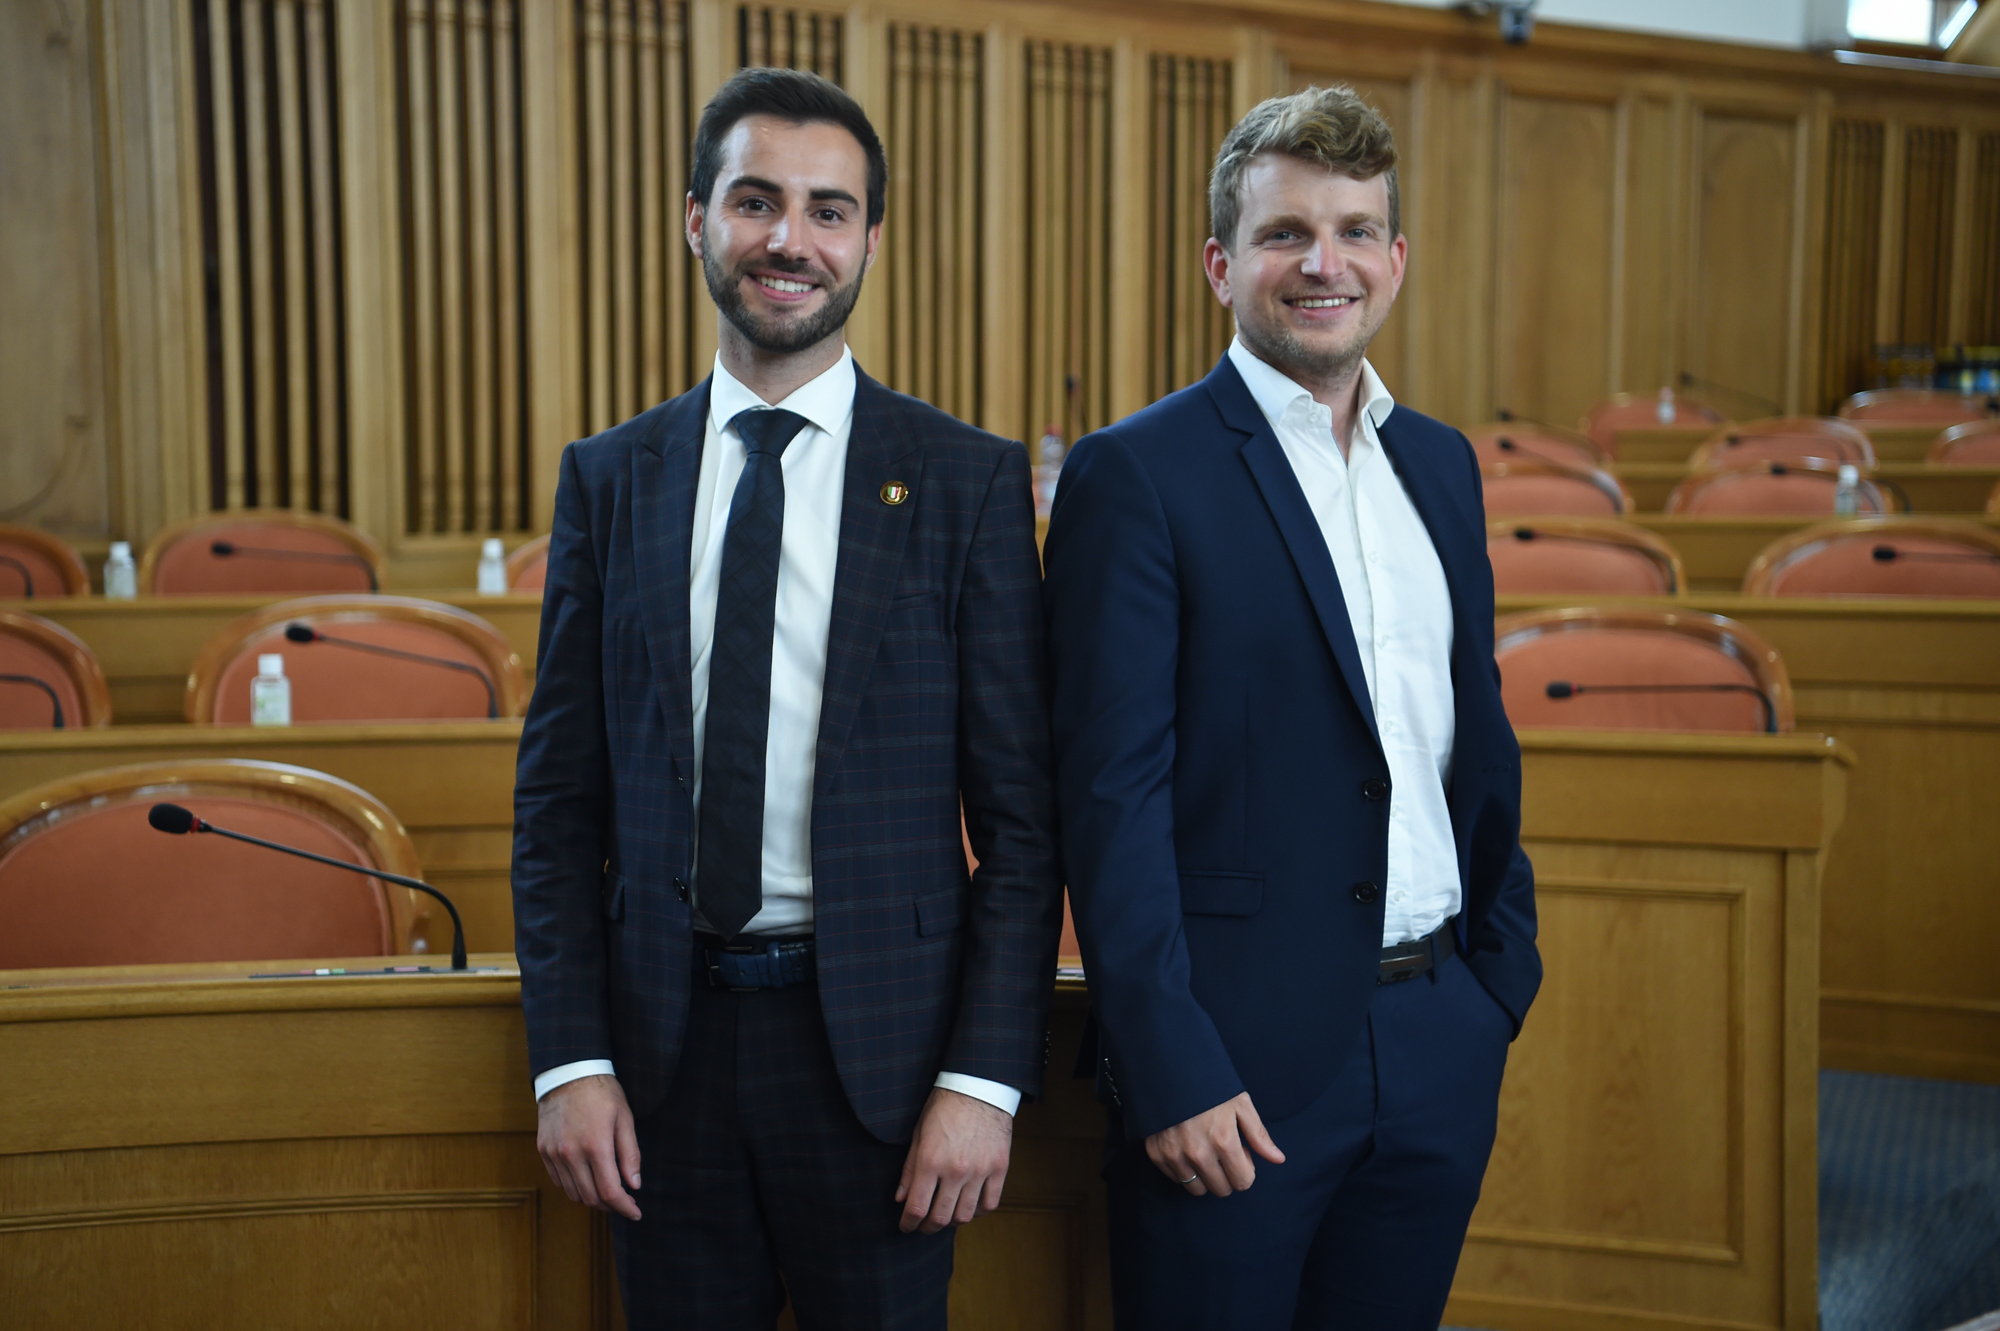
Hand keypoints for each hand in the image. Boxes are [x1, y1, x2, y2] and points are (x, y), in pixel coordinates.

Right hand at [537, 1074, 642, 1220]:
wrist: (568, 1073)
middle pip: (590, 1197)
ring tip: (607, 1191)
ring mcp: (554, 1154)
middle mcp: (571, 1154)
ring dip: (591, 1198)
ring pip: (573, 1193)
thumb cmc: (603, 1093)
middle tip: (624, 1201)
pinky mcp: (544, 1151)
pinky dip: (574, 1187)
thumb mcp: (624, 1119)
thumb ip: (630, 1154)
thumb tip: (634, 1185)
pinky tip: (587, 1179)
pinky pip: (559, 1181)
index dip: (625, 1208)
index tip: (636, 1213)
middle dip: (610, 1205)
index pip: (610, 1191)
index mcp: (596, 1145)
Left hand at [895, 1087, 1013, 1233]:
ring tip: (946, 1216)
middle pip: (940, 1218)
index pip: (916, 1208)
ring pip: (965, 1215)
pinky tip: (969, 1205)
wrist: (978, 1088)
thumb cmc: (944, 1107)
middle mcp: (955, 1170)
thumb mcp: (918, 1134)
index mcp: (930, 1161)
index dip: (908, 1224)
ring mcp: (980, 1171)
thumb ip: (909, 1169)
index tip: (906, 1227)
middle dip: (927, 1228)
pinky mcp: (999, 1168)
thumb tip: (901, 1198)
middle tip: (923, 1226)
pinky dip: (978, 1211)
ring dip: (952, 1221)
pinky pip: (990, 1204)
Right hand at [1144, 1091, 1284, 1197]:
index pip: (1243, 1182)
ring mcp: (1175, 1155)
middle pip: (1221, 1189)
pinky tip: (1186, 1149)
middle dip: (1227, 1176)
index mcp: (1224, 1140)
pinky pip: (1176, 1179)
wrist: (1169, 1069)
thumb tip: (1279, 1159)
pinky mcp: (1157, 1154)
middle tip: (1222, 1153)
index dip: (1246, 1170)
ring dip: (1204, 1177)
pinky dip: (1184, 1170)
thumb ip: (1259, 1135)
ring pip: (1197, 1189)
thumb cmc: (1209, 1085)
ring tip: (1204, 1152)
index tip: (1241, 1154)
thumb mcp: (1240, 1104)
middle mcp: (1198, 1153)